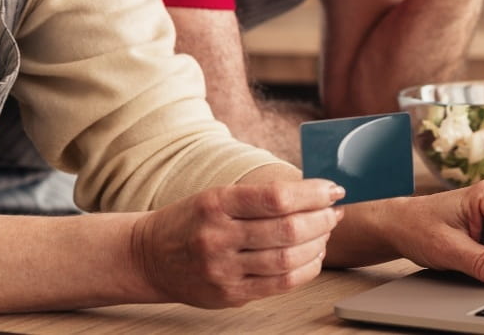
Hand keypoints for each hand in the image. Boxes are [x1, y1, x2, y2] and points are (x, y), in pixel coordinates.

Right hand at [129, 179, 345, 307]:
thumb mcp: (216, 196)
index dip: (313, 193)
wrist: (149, 257)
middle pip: (287, 230)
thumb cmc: (190, 221)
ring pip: (288, 260)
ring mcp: (223, 270)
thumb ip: (260, 196)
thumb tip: (314, 193)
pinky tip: (313, 256)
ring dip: (318, 244)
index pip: (276, 197)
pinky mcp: (230, 295)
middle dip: (322, 219)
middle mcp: (218, 238)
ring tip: (325, 232)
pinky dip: (306, 269)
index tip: (332, 189)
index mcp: (215, 204)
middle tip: (334, 212)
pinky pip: (281, 284)